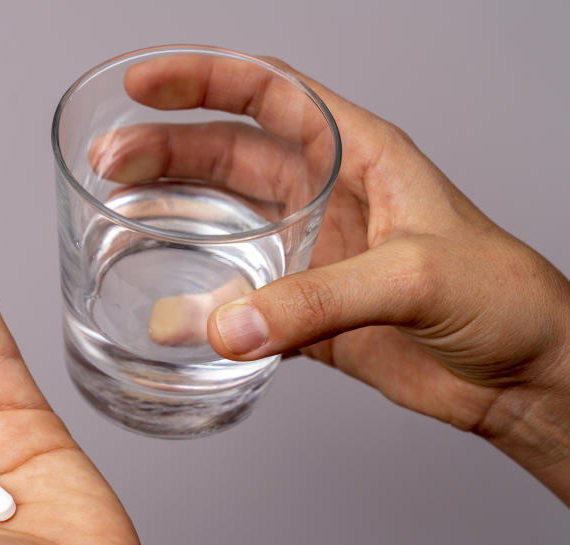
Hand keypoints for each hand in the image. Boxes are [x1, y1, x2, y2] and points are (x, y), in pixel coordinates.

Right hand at [95, 55, 569, 503]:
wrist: (524, 375)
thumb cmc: (503, 298)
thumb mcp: (414, 276)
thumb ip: (317, 301)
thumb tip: (226, 326)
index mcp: (358, 155)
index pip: (270, 93)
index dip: (203, 79)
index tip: (144, 84)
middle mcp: (327, 196)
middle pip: (228, 154)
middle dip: (166, 151)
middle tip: (110, 163)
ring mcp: (310, 254)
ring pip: (223, 221)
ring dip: (171, 217)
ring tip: (117, 218)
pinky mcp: (304, 312)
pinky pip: (237, 298)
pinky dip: (199, 303)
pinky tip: (168, 310)